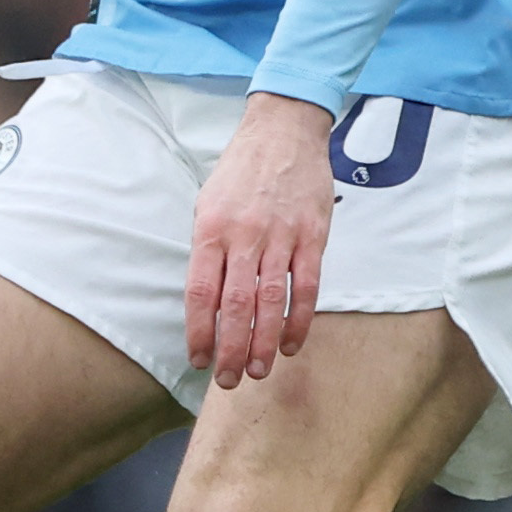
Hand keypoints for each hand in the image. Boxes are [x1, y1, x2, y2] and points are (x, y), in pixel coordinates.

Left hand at [187, 91, 337, 385]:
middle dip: (231, 350)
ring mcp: (280, 237)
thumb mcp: (208, 204)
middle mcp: (243, 236)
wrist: (283, 131)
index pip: (200, 293)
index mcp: (210, 230)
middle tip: (230, 380)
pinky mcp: (312, 236)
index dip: (199, 332)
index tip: (199, 359)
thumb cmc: (241, 171)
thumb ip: (209, 252)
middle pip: (236, 306)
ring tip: (259, 371)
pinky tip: (292, 343)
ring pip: (271, 302)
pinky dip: (299, 319)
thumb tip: (208, 303)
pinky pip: (306, 286)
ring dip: (264, 343)